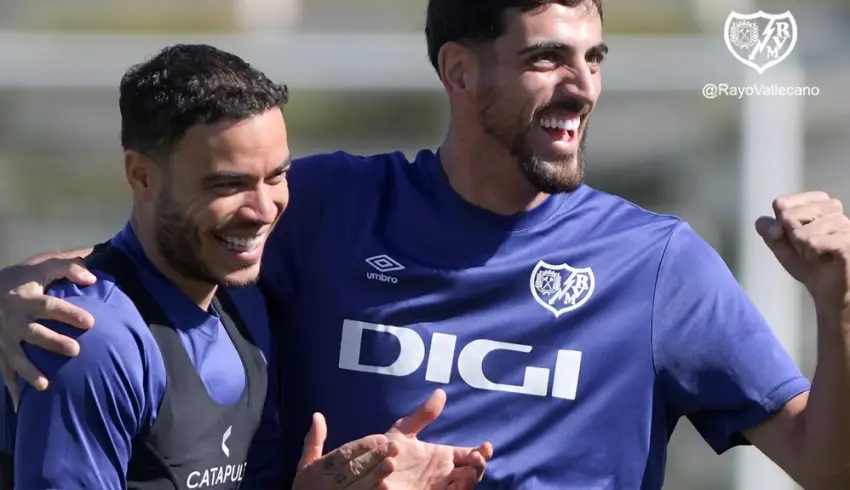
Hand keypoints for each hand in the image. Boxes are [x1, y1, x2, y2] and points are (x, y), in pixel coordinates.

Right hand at [0, 259, 96, 403]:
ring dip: (29, 371)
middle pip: (34, 333)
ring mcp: (3, 337)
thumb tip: (92, 279)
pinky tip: (18, 405)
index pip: (50, 306)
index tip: (90, 322)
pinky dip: (10, 387)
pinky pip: (3, 369)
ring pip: (15, 356)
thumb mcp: (41, 266)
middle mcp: (13, 320)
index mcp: (26, 298)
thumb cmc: (21, 279)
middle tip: (75, 351)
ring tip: (45, 385)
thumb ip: (67, 268)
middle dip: (53, 343)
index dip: (69, 313)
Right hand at [294, 412, 398, 489]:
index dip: (362, 446)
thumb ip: (313, 441)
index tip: (381, 437)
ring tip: (392, 463)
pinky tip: (386, 486)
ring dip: (376, 474)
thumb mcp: (306, 464)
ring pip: (359, 485)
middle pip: (353, 469)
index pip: (342, 455)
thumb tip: (317, 415)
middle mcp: (327, 484)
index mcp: (318, 470)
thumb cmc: (306, 486)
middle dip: (374, 457)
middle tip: (394, 447)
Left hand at [384, 389, 493, 488]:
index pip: (470, 455)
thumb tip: (441, 392)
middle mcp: (444, 474)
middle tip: (478, 458)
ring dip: (469, 482)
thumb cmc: (384, 455)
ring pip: (463, 487)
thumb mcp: (403, 433)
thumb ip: (422, 416)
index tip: (486, 446)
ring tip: (468, 473)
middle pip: (472, 472)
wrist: (366, 475)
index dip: (482, 452)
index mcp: (442, 457)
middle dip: (479, 466)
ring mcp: (439, 488)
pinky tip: (456, 485)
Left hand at [756, 191, 849, 314]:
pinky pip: (812, 242)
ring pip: (801, 231)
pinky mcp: (846, 239)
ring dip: (803, 249)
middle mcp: (832, 208)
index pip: (781, 203)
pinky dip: (812, 254)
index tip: (795, 238)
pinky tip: (824, 258)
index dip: (780, 225)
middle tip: (808, 248)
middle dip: (792, 237)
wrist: (830, 291)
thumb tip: (764, 223)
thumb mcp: (782, 246)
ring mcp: (843, 223)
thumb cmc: (810, 265)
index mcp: (817, 203)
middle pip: (788, 215)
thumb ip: (769, 231)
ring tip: (818, 254)